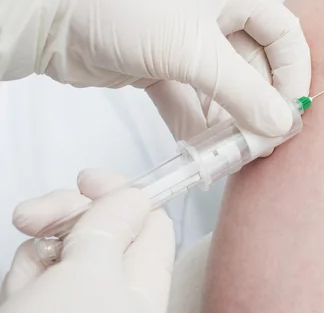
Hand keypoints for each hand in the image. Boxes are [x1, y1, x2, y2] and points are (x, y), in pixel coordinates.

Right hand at [0, 169, 174, 312]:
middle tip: (32, 217)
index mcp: (143, 282)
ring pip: (62, 252)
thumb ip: (112, 228)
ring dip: (38, 254)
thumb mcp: (89, 275)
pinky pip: (36, 277)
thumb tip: (135, 196)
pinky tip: (16, 298)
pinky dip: (23, 279)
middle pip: (101, 229)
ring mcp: (79, 301)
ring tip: (25, 285)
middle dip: (65, 216)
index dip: (122, 193)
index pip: (150, 221)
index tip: (87, 180)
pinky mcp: (44, 308)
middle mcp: (115, 291)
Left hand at [43, 0, 310, 137]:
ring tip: (229, 151)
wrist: (51, 15)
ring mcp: (185, 42)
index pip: (283, 34)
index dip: (293, 74)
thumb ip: (242, 91)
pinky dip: (194, 122)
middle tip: (258, 142)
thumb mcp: (193, 51)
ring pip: (222, 87)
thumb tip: (280, 124)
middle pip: (254, 66)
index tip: (291, 112)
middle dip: (257, 105)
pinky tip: (198, 146)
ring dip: (226, 120)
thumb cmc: (123, 9)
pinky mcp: (160, 65)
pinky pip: (190, 98)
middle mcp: (212, 15)